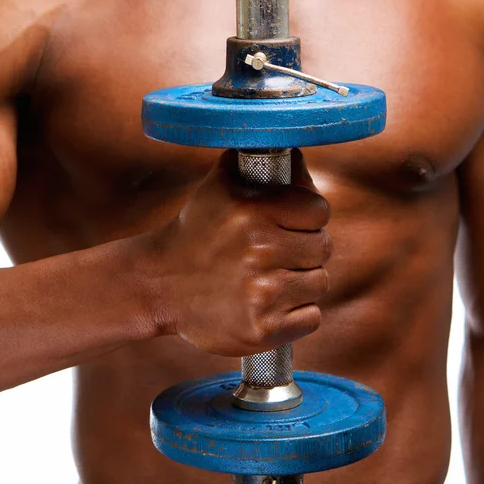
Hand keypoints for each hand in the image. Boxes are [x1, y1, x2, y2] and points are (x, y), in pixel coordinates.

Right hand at [155, 150, 331, 355]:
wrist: (160, 285)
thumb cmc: (196, 232)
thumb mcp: (218, 186)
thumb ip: (255, 161)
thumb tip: (297, 154)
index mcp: (253, 211)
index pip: (319, 211)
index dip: (308, 216)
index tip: (290, 224)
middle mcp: (259, 251)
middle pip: (323, 247)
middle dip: (304, 249)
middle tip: (276, 254)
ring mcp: (263, 294)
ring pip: (320, 283)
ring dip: (300, 282)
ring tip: (269, 279)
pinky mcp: (264, 330)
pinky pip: (312, 317)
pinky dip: (296, 314)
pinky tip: (270, 306)